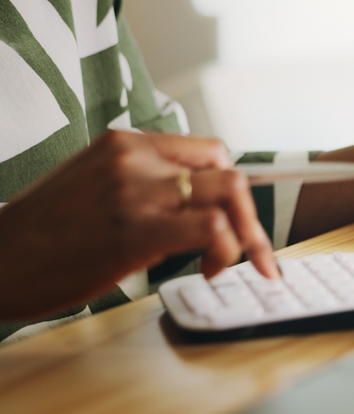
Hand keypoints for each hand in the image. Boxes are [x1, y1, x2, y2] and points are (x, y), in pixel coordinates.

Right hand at [0, 131, 275, 319]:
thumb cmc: (42, 235)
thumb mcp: (94, 186)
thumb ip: (141, 184)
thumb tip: (193, 209)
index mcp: (125, 143)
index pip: (208, 151)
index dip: (232, 190)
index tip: (239, 221)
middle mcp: (135, 157)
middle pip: (228, 171)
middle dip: (249, 216)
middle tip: (251, 251)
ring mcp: (137, 189)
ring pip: (231, 193)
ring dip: (245, 236)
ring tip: (222, 265)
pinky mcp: (136, 229)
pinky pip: (213, 227)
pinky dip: (228, 251)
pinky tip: (205, 270)